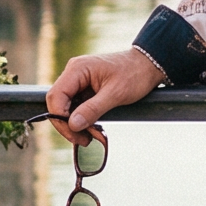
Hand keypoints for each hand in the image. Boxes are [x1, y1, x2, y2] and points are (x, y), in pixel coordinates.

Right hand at [45, 46, 163, 143]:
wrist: (148, 65)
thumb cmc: (134, 74)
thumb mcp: (115, 94)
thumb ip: (92, 109)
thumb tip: (73, 125)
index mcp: (77, 69)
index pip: (56, 96)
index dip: (60, 117)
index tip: (75, 133)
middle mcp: (73, 73)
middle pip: (58, 103)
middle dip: (68, 124)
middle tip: (84, 140)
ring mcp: (78, 81)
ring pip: (66, 107)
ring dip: (75, 124)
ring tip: (90, 137)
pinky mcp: (84, 89)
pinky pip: (76, 107)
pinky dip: (82, 120)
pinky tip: (92, 129)